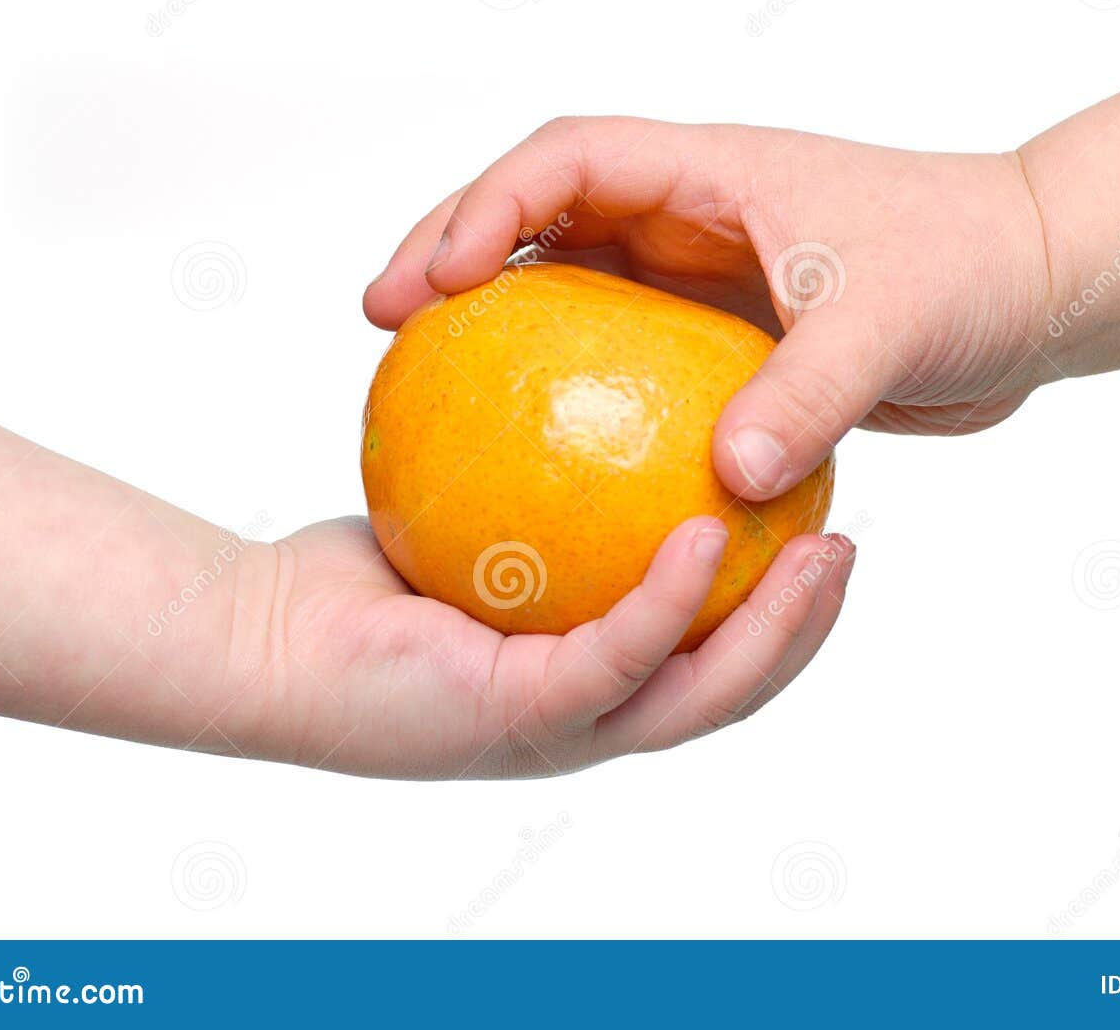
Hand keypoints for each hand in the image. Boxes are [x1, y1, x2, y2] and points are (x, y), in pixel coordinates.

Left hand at [239, 514, 853, 777]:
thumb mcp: (476, 519)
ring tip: (824, 553)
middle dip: (807, 628)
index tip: (822, 529)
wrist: (268, 637)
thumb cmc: (367, 577)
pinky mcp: (523, 715)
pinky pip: (617, 653)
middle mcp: (590, 717)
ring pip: (701, 693)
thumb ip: (544, 485)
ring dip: (774, 629)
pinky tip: (706, 539)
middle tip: (851, 545)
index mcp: (592, 682)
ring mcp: (561, 727)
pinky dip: (671, 603)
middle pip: (734, 689)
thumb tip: (597, 392)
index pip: (713, 658)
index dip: (783, 612)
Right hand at [364, 117, 1053, 499]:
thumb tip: (725, 482)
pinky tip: (539, 462)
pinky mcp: (723, 340)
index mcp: (710, 175)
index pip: (568, 162)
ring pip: (570, 286)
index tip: (431, 279)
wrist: (1033, 285)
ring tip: (425, 388)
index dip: (483, 206)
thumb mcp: (891, 324)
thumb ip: (808, 394)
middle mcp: (692, 216)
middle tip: (380, 321)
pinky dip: (571, 394)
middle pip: (538, 215)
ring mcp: (702, 276)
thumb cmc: (971, 267)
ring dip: (497, 324)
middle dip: (451, 251)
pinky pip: (621, 362)